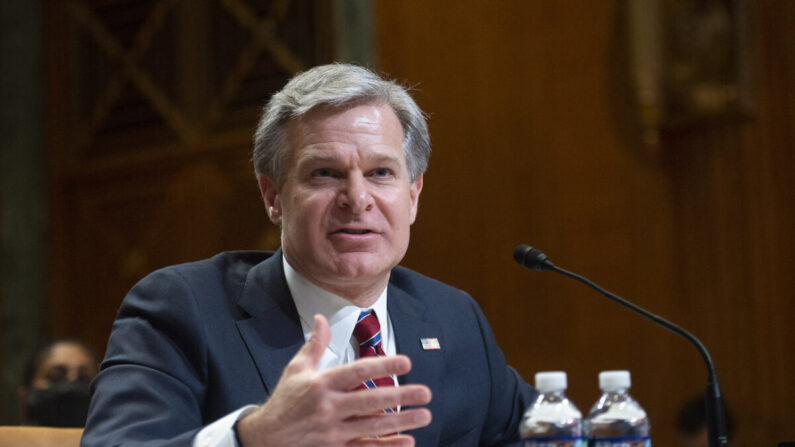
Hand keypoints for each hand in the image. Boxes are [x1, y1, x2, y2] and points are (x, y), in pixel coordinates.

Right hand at [236, 314, 432, 445]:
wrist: (265, 439)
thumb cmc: (284, 401)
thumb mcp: (296, 369)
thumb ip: (315, 345)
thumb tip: (321, 318)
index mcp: (321, 384)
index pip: (356, 372)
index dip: (383, 364)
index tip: (405, 361)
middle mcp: (329, 408)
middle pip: (370, 401)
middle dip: (400, 396)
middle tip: (425, 392)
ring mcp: (333, 432)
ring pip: (373, 427)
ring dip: (401, 422)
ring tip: (424, 415)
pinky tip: (407, 441)